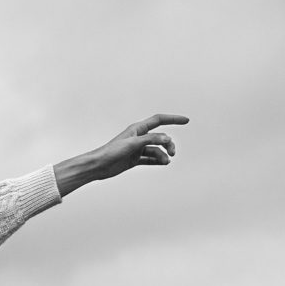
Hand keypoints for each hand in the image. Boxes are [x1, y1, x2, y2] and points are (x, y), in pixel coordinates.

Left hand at [54, 114, 189, 195]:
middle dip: (169, 144)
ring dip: (163, 155)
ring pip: (156, 150)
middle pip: (160, 137)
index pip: (159, 120)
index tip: (186, 120)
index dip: (173, 119)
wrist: (98, 166)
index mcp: (137, 129)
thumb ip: (150, 140)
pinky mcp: (134, 159)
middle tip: (172, 153)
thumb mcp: (132, 144)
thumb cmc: (111, 152)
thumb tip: (167, 138)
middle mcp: (138, 137)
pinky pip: (150, 159)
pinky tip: (163, 163)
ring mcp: (137, 149)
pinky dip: (158, 161)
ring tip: (166, 161)